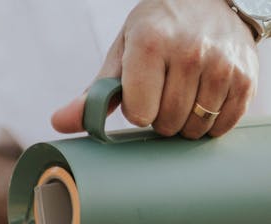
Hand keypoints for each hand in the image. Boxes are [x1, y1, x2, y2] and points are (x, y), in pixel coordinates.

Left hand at [52, 0, 258, 138]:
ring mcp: (221, 65)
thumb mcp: (123, 53)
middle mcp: (190, 51)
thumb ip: (94, 94)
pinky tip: (207, 99)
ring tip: (186, 94)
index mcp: (152, 44)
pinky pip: (222, 126)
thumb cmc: (158, 31)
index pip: (140, 114)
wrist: (212, 0)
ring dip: (186, 122)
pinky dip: (211, 122)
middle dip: (162, 118)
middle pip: (167, 125)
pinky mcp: (246, 79)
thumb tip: (59, 123)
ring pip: (194, 129)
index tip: (143, 93)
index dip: (139, 110)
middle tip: (166, 92)